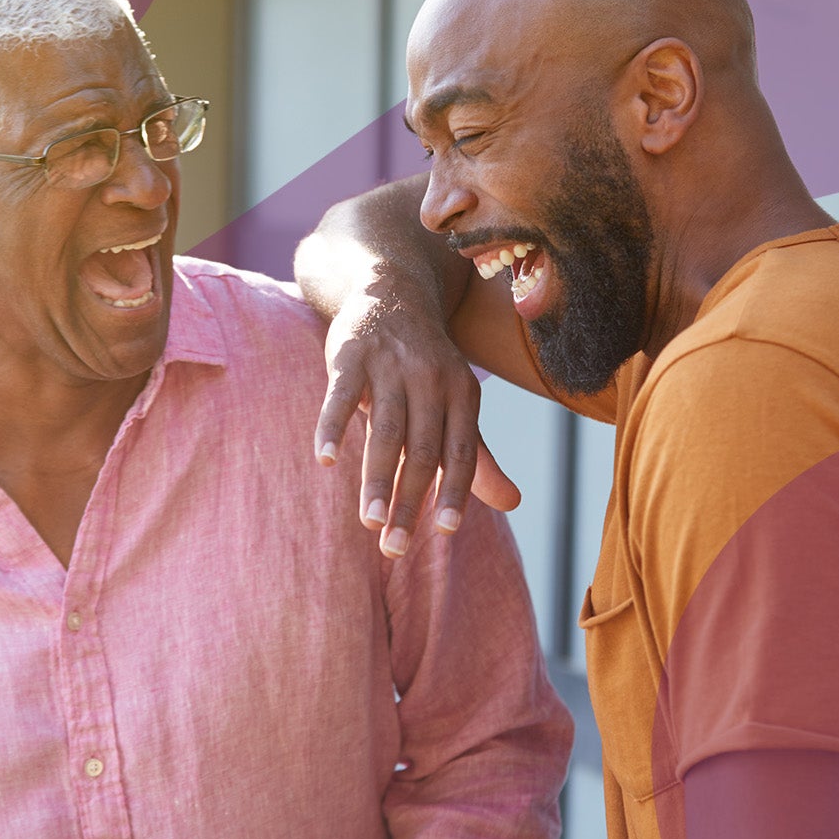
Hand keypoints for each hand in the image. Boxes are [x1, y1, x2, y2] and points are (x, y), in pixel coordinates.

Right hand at [315, 290, 520, 557]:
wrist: (392, 292)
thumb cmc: (425, 366)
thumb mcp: (456, 406)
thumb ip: (477, 457)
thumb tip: (512, 504)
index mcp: (462, 393)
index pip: (461, 451)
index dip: (455, 490)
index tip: (446, 531)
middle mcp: (431, 378)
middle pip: (422, 449)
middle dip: (409, 500)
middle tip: (395, 546)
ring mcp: (390, 365)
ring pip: (385, 429)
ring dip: (376, 478)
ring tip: (371, 520)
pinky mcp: (350, 355)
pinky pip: (341, 395)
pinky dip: (332, 427)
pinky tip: (326, 459)